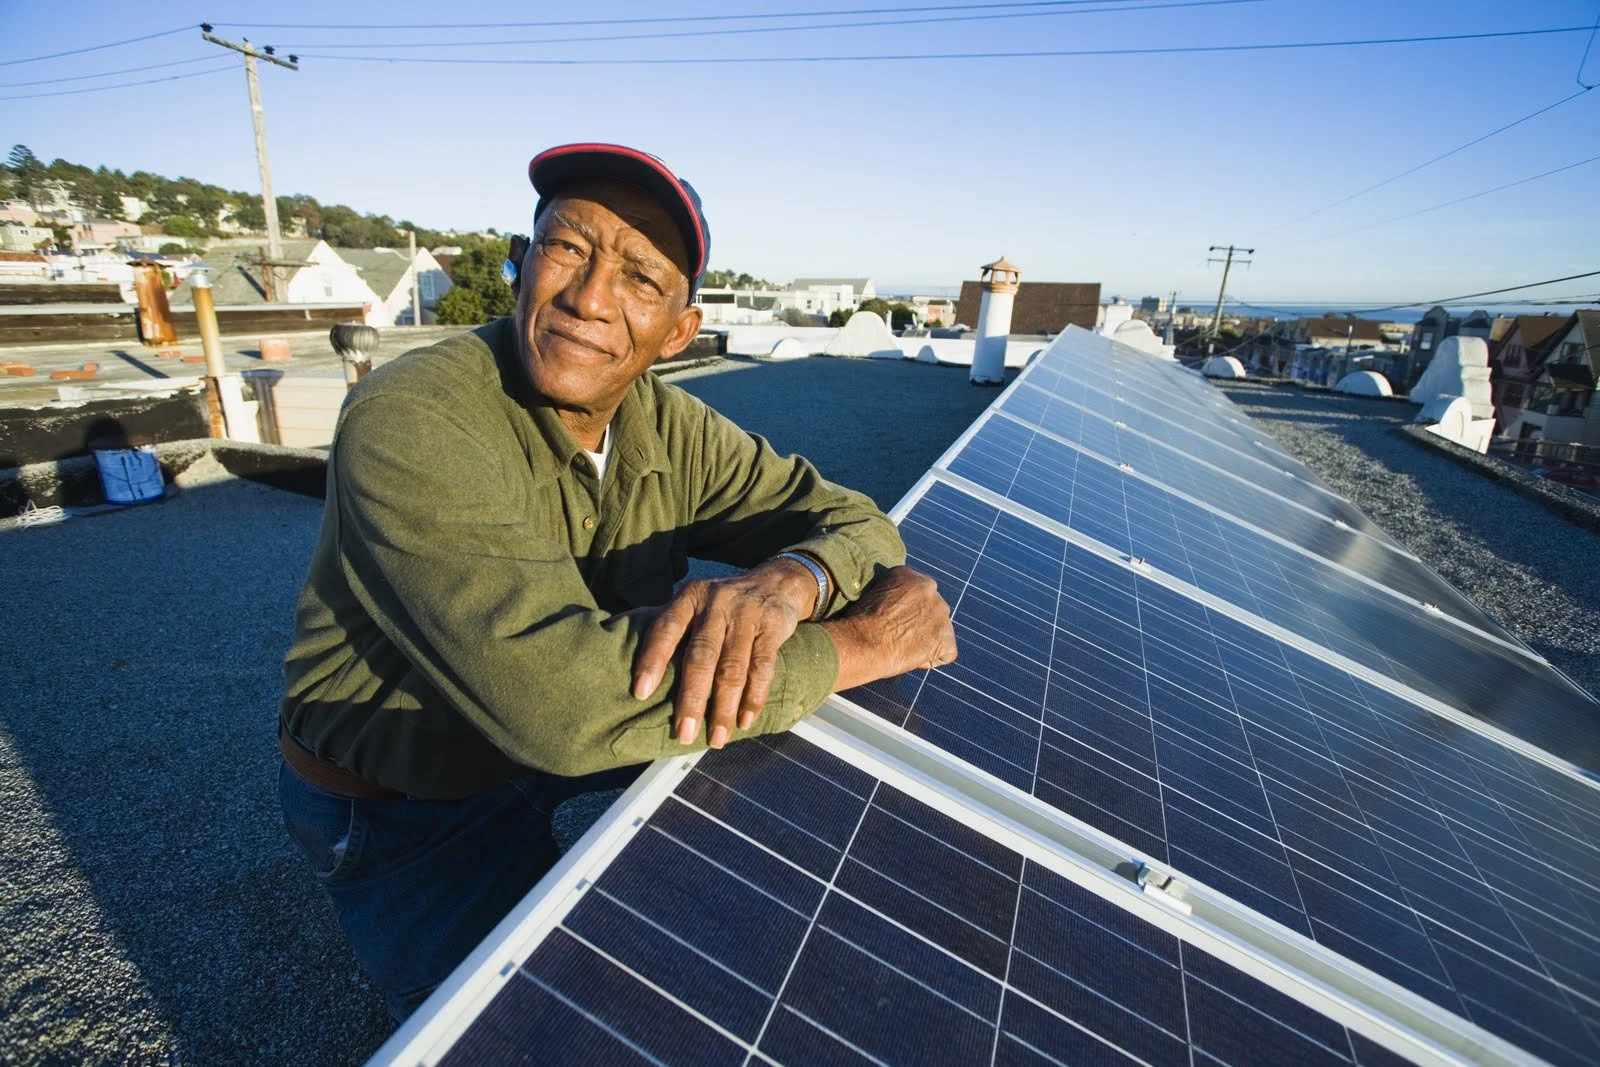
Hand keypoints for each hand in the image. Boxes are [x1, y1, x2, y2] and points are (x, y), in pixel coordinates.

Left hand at [632, 559, 817, 748]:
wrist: (776, 582)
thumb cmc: (724, 606)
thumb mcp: (697, 604)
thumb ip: (677, 631)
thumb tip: (645, 682)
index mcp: (690, 598)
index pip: (665, 629)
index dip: (651, 660)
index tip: (641, 693)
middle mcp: (716, 604)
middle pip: (701, 656)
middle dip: (692, 699)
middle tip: (684, 733)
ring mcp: (747, 614)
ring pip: (732, 668)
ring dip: (724, 708)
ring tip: (717, 738)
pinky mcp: (772, 627)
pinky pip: (762, 668)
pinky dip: (754, 698)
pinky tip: (744, 721)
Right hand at [820, 566, 956, 690]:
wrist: (863, 643)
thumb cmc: (858, 623)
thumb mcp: (872, 596)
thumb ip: (892, 597)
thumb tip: (896, 611)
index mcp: (910, 575)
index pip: (916, 593)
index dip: (904, 610)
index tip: (891, 620)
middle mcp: (930, 589)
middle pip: (931, 608)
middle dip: (920, 621)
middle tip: (899, 635)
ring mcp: (941, 614)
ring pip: (939, 629)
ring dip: (927, 638)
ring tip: (902, 649)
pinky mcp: (946, 639)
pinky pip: (945, 653)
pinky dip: (931, 659)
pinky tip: (911, 659)